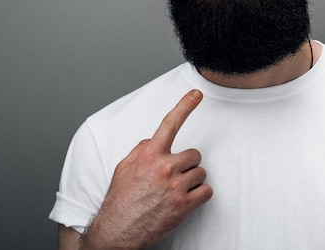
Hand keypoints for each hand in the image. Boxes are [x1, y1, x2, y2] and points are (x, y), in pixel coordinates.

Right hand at [80, 90, 212, 249]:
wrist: (118, 231)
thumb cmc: (120, 200)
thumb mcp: (123, 168)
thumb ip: (142, 150)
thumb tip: (155, 141)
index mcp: (148, 155)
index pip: (169, 124)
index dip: (185, 106)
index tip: (197, 94)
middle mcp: (164, 167)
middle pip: (194, 154)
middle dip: (188, 164)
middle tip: (174, 176)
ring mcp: (176, 186)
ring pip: (201, 173)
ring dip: (193, 181)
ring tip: (175, 191)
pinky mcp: (185, 205)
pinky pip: (207, 191)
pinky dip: (200, 196)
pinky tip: (185, 201)